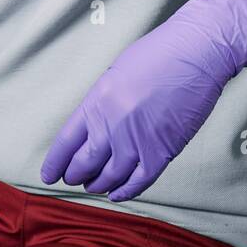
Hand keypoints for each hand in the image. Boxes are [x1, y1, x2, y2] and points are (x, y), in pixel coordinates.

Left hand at [40, 0, 246, 202]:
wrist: (197, 52)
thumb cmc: (158, 54)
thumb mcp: (115, 74)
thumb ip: (101, 103)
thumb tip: (93, 128)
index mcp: (97, 101)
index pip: (66, 142)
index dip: (56, 162)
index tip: (50, 174)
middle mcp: (113, 124)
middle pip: (84, 163)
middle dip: (75, 175)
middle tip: (74, 179)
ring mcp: (138, 141)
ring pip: (109, 177)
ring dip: (98, 185)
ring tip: (94, 186)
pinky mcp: (163, 151)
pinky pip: (138, 181)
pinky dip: (125, 191)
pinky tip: (117, 194)